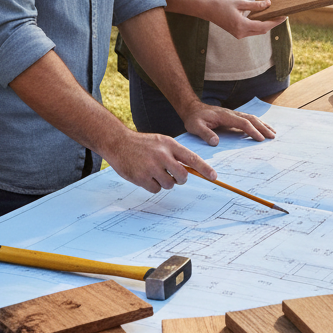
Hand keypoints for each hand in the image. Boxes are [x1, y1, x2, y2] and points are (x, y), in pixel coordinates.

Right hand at [102, 130, 216, 194]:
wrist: (118, 142)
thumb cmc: (142, 144)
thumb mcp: (160, 142)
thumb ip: (174, 154)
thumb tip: (190, 170)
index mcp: (169, 145)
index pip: (191, 158)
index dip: (204, 168)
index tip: (214, 177)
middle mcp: (162, 155)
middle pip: (182, 176)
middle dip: (181, 179)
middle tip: (175, 177)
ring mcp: (152, 167)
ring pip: (169, 184)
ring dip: (165, 182)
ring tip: (155, 173)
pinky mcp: (141, 177)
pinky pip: (156, 189)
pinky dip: (153, 186)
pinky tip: (145, 177)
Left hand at [181, 103, 276, 146]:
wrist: (193, 109)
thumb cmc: (194, 118)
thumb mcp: (195, 126)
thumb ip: (205, 134)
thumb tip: (216, 142)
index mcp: (225, 116)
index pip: (243, 123)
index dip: (252, 131)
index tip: (260, 139)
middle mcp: (232, 114)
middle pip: (251, 119)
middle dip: (263, 127)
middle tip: (273, 137)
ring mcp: (233, 115)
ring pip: (252, 118)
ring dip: (263, 125)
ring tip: (273, 133)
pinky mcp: (233, 117)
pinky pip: (248, 120)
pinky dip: (258, 124)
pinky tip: (262, 129)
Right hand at [204, 0, 285, 37]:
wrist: (207, 10)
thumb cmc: (222, 4)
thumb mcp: (240, 2)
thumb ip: (255, 5)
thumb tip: (268, 4)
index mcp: (242, 25)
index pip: (263, 26)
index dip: (275, 22)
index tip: (284, 16)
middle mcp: (241, 33)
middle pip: (262, 30)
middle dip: (273, 23)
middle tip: (282, 15)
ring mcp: (239, 35)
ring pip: (257, 31)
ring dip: (266, 25)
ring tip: (275, 15)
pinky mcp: (237, 33)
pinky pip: (252, 30)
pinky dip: (259, 25)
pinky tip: (263, 18)